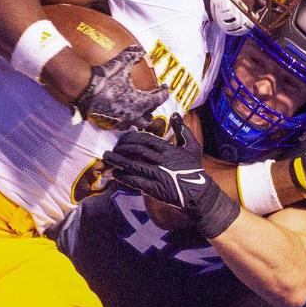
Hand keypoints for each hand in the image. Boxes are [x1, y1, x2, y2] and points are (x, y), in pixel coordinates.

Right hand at [71, 44, 168, 130]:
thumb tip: (140, 50)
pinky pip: (123, 124)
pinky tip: (125, 111)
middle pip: (150, 116)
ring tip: (141, 107)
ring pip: (137, 123)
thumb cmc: (105, 78)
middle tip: (153, 96)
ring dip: (141, 116)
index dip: (164, 92)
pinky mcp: (110, 121)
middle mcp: (132, 114)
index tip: (164, 87)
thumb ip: (133, 54)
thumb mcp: (122, 63)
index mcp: (140, 102)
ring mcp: (121, 119)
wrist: (84, 87)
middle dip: (153, 107)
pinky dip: (128, 119)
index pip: (159, 99)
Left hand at [102, 114, 240, 239]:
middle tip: (112, 147)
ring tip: (107, 157)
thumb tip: (175, 114)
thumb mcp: (192, 146)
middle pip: (138, 151)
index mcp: (169, 149)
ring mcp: (158, 175)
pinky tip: (115, 174)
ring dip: (118, 161)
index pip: (147, 140)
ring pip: (134, 165)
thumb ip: (182, 130)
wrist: (198, 192)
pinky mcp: (155, 189)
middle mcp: (162, 161)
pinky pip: (136, 182)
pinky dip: (125, 177)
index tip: (122, 138)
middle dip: (122, 148)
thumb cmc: (194, 168)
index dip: (132, 138)